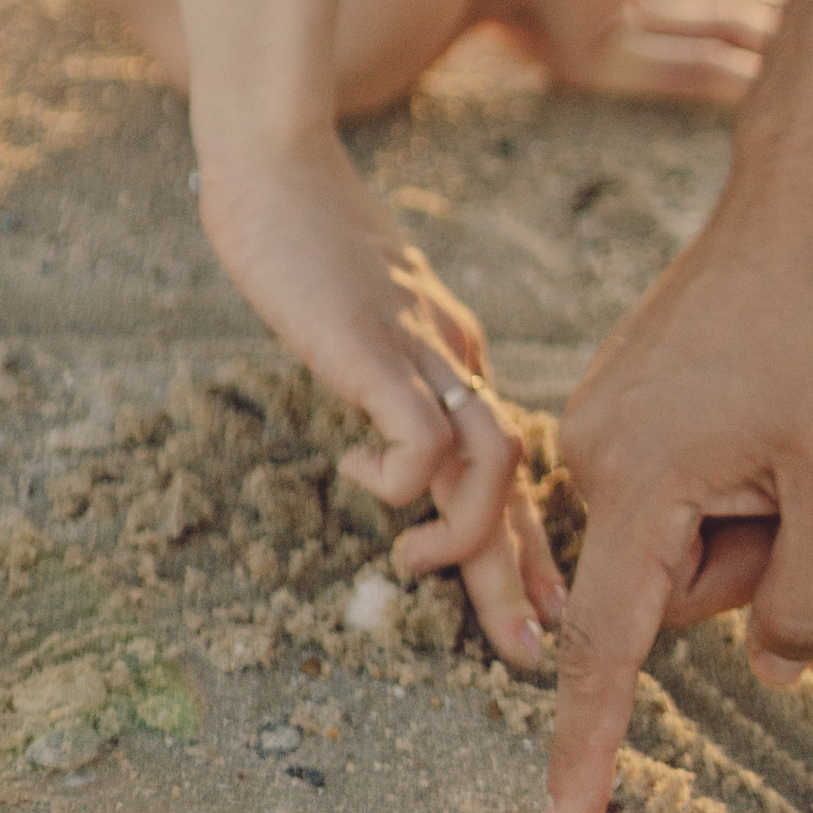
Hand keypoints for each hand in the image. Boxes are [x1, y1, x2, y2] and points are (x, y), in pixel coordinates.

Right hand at [193, 133, 564, 666]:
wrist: (276, 162)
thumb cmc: (309, 234)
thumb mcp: (368, 314)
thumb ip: (391, 365)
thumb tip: (391, 431)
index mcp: (454, 350)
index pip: (508, 456)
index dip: (525, 539)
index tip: (536, 609)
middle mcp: (454, 353)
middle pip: (513, 473)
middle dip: (521, 573)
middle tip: (533, 650)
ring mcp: (421, 348)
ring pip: (490, 459)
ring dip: (465, 534)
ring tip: (412, 560)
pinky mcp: (376, 346)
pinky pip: (422, 433)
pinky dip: (403, 478)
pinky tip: (358, 472)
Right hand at [539, 200, 812, 812]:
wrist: (808, 202)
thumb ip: (811, 603)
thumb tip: (771, 670)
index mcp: (636, 482)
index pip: (606, 654)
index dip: (585, 758)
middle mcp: (594, 456)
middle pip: (674, 593)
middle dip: (750, 558)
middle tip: (805, 463)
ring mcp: (605, 423)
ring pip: (683, 541)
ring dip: (749, 511)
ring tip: (790, 420)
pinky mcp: (628, 402)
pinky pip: (682, 489)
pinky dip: (736, 474)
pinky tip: (772, 401)